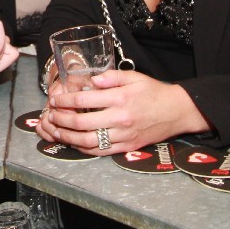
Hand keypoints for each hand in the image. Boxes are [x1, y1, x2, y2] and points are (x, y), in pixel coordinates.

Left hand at [39, 70, 206, 154]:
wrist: (177, 111)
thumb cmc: (154, 92)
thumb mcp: (134, 77)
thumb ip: (111, 77)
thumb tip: (91, 80)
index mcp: (120, 98)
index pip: (84, 99)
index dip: (65, 100)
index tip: (55, 99)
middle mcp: (120, 118)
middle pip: (82, 122)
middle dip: (62, 119)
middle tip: (51, 115)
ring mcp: (123, 135)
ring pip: (88, 141)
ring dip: (69, 137)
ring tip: (58, 130)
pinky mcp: (127, 147)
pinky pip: (101, 151)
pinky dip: (84, 149)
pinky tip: (75, 142)